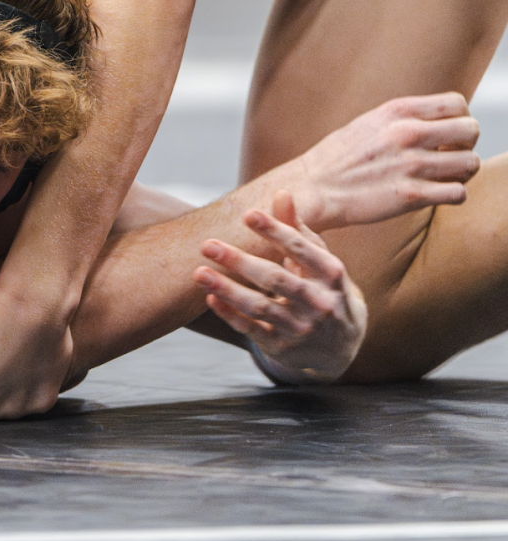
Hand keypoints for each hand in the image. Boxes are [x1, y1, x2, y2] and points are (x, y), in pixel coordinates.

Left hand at [194, 192, 365, 382]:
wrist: (341, 346)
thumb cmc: (323, 288)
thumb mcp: (320, 261)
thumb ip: (298, 230)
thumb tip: (281, 193)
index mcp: (331, 274)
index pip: (300, 249)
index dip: (274, 231)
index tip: (247, 214)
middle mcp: (319, 303)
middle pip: (276, 279)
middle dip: (240, 261)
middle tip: (207, 245)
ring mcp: (300, 328)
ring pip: (260, 307)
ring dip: (227, 290)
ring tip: (199, 273)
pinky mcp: (282, 347)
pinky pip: (251, 330)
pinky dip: (230, 314)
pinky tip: (210, 298)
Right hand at [292, 93, 478, 230]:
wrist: (312, 189)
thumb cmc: (336, 159)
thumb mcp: (368, 123)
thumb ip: (402, 119)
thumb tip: (436, 122)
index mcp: (396, 111)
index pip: (457, 103)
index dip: (459, 119)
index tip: (446, 134)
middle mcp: (407, 133)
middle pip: (471, 130)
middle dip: (466, 144)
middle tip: (450, 156)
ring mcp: (411, 165)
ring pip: (470, 163)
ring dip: (462, 172)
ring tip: (443, 177)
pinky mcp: (412, 195)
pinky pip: (458, 193)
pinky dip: (452, 195)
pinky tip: (435, 194)